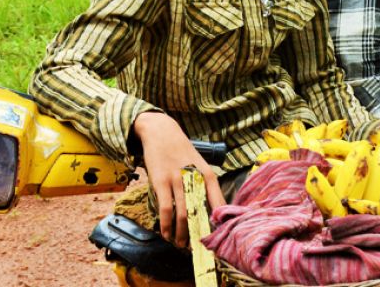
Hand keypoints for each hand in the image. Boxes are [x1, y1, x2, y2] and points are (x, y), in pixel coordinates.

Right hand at [133, 112, 225, 247]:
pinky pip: (165, 209)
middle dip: (198, 234)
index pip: (218, 203)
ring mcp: (177, 180)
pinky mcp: (160, 182)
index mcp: (208, 175)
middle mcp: (195, 178)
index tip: (218, 239)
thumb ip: (205, 185)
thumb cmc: (182, 151)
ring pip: (183, 214)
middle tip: (197, 248)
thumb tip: (212, 211)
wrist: (162, 132)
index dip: (219, 223)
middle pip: (199, 213)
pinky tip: (166, 234)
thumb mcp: (199, 165)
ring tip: (181, 245)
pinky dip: (166, 225)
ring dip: (182, 234)